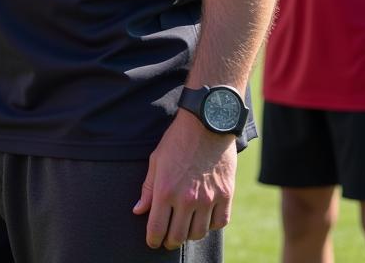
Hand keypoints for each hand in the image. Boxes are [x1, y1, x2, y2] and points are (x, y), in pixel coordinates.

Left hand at [132, 111, 235, 250]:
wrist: (207, 123)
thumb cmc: (178, 140)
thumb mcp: (157, 160)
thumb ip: (148, 188)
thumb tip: (138, 210)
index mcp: (166, 190)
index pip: (157, 229)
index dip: (153, 240)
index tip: (153, 241)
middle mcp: (187, 199)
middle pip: (178, 236)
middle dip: (170, 241)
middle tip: (168, 238)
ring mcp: (208, 199)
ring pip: (199, 233)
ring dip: (190, 234)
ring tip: (185, 227)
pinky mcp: (226, 195)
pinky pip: (219, 223)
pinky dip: (211, 225)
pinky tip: (205, 217)